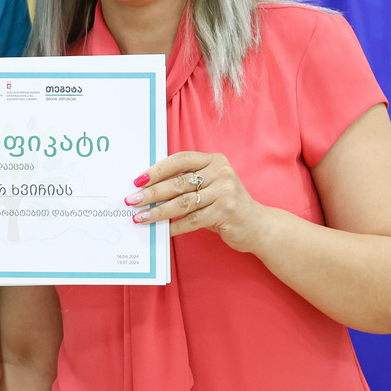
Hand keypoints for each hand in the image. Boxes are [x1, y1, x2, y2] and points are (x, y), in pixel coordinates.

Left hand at [126, 151, 265, 251]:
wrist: (258, 225)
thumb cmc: (226, 205)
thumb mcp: (211, 186)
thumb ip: (187, 182)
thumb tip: (149, 188)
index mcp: (214, 160)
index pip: (180, 159)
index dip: (157, 169)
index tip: (138, 180)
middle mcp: (221, 173)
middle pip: (178, 182)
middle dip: (151, 193)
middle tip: (132, 201)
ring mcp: (225, 192)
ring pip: (183, 203)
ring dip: (158, 212)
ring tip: (141, 217)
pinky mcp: (226, 212)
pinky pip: (192, 220)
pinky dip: (174, 227)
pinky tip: (162, 231)